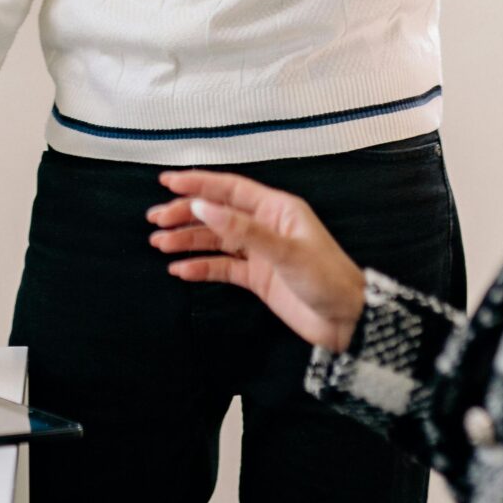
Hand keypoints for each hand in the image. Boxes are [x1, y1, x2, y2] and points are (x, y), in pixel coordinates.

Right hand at [147, 167, 364, 350]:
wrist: (347, 321)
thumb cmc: (327, 278)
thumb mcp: (286, 251)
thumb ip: (244, 230)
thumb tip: (205, 207)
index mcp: (277, 209)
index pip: (230, 189)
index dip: (199, 183)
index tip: (168, 181)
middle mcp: (265, 226)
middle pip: (217, 213)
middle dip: (186, 214)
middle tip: (155, 219)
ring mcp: (260, 252)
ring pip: (216, 240)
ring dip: (188, 240)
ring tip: (159, 244)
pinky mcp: (258, 278)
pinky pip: (222, 267)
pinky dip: (200, 267)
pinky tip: (180, 270)